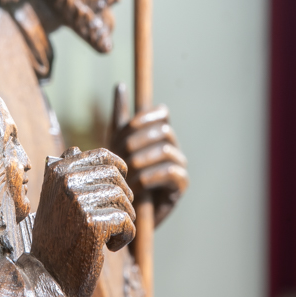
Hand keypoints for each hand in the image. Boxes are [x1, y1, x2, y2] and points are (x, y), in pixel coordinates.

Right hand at [30, 147, 135, 296]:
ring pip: (124, 199)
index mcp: (57, 170)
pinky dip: (125, 237)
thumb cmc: (55, 239)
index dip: (118, 172)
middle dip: (122, 199)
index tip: (116, 193)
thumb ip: (66, 174)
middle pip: (117, 177)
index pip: (103, 155)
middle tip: (111, 221)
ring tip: (108, 236)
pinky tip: (109, 248)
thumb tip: (75, 149)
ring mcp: (78, 200)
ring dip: (124, 220)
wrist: (49, 277)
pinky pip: (126, 221)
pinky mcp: (92, 223)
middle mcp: (66, 180)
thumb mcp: (54, 200)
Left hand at [110, 84, 188, 226]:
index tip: (130, 125)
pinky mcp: (181, 185)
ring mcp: (179, 165)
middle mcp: (172, 146)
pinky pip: (172, 173)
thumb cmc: (118, 174)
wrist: (123, 211)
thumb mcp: (115, 143)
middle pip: (163, 131)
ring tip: (126, 173)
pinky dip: (151, 177)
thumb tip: (120, 85)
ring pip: (166, 151)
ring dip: (142, 160)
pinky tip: (137, 186)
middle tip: (121, 155)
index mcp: (158, 133)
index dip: (146, 117)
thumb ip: (120, 116)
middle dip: (139, 141)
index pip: (162, 114)